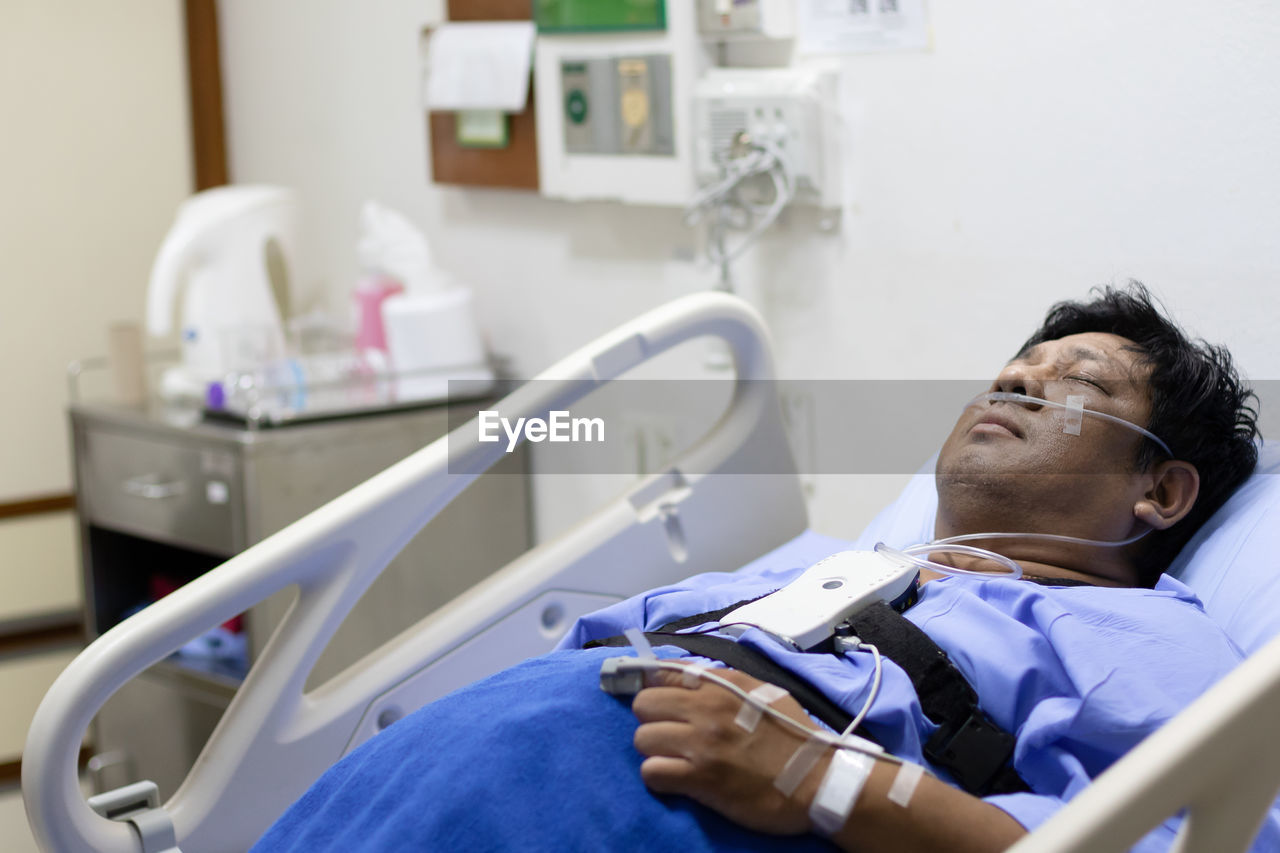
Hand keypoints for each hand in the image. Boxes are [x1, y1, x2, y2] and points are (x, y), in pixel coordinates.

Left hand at [630, 666, 829, 834]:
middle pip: (643, 705)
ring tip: (676, 757)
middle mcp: (706, 709)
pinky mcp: (701, 780)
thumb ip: (720, 681)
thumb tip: (682, 674)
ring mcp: (701, 745)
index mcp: (721, 686)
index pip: (662, 673)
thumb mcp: (761, 691)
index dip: (653, 686)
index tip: (656, 698)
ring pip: (643, 738)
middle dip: (652, 719)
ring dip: (655, 750)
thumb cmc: (792, 735)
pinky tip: (677, 778)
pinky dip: (659, 777)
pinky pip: (653, 772)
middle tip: (670, 732)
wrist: (817, 781)